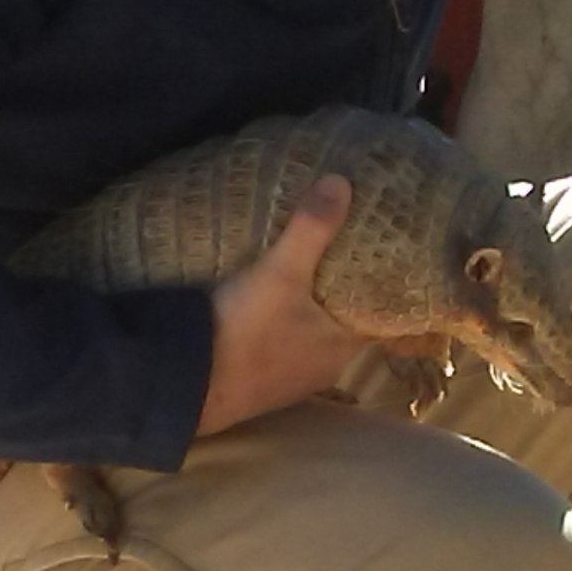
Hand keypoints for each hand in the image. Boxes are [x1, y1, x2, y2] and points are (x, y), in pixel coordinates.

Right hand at [196, 174, 366, 436]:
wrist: (186, 388)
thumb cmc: (245, 335)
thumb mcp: (279, 274)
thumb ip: (311, 230)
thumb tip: (341, 182)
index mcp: (345, 346)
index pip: (383, 314)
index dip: (385, 284)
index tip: (385, 252)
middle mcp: (326, 366)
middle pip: (347, 319)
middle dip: (345, 285)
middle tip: (344, 243)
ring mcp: (293, 377)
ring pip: (315, 332)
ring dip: (314, 304)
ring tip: (309, 261)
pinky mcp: (261, 378)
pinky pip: (285, 342)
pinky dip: (286, 320)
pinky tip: (271, 297)